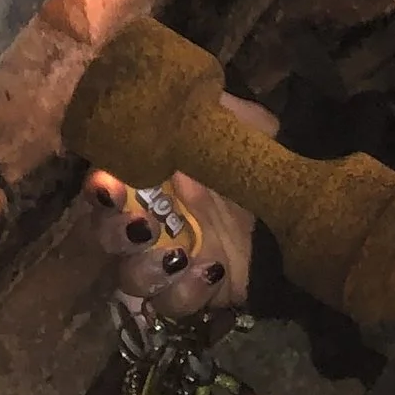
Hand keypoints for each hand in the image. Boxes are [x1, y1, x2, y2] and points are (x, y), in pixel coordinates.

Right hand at [86, 91, 276, 318]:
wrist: (296, 214)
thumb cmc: (255, 164)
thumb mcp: (239, 125)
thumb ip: (207, 109)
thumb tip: (174, 89)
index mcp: (148, 181)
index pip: (104, 188)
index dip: (98, 191)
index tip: (109, 186)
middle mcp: (146, 223)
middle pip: (104, 237)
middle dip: (115, 233)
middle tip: (144, 225)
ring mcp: (164, 263)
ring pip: (130, 278)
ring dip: (147, 269)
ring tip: (180, 256)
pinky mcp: (189, 295)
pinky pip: (171, 305)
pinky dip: (187, 292)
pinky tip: (212, 271)